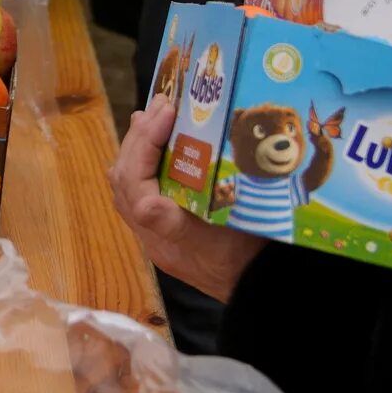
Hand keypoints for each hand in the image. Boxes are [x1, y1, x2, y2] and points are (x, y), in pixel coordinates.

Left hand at [113, 99, 264, 302]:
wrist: (265, 287)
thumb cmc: (247, 263)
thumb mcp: (218, 243)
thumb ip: (176, 226)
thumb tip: (144, 204)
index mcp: (160, 235)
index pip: (133, 182)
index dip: (145, 142)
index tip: (166, 111)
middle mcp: (152, 234)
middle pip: (126, 179)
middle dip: (138, 138)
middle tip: (160, 105)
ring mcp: (160, 232)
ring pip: (131, 184)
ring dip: (138, 148)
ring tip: (153, 117)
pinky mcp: (173, 229)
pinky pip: (146, 190)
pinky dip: (148, 162)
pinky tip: (162, 146)